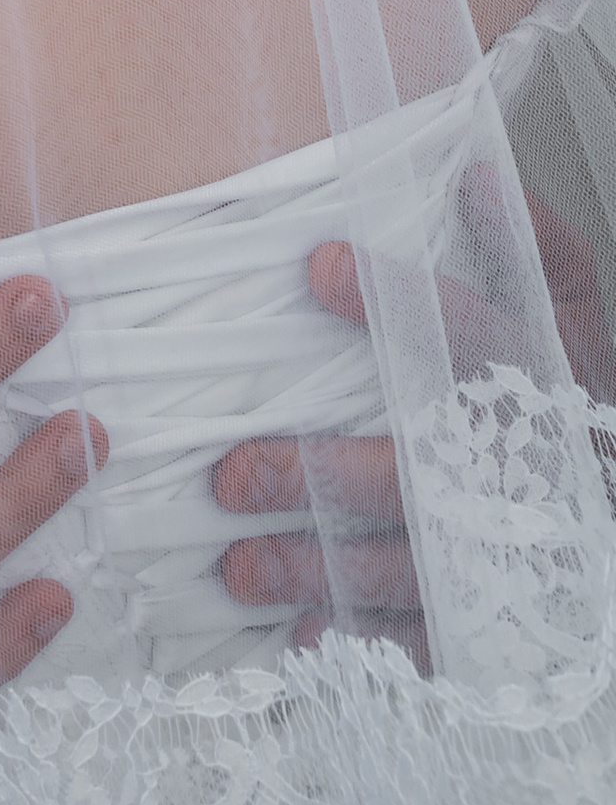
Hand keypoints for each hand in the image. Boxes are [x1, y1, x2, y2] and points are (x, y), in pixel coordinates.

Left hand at [212, 179, 612, 657]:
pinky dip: (368, 638)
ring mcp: (522, 551)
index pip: (476, 335)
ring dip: (318, 569)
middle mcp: (533, 471)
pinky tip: (304, 634)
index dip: (398, 302)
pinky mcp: (508, 609)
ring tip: (236, 564)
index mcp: (546, 382)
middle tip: (230, 475)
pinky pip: (436, 639)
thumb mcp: (568, 300)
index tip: (317, 265)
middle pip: (423, 478)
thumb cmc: (574, 381)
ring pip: (413, 570)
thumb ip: (524, 239)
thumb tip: (466, 165)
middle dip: (321, 479)